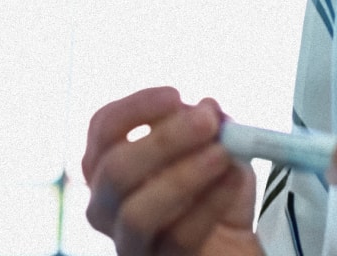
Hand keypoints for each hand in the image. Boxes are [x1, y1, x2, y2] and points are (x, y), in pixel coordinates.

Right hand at [82, 89, 262, 255]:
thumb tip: (208, 107)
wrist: (232, 248)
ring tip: (222, 155)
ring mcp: (129, 241)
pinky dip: (210, 204)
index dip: (136, 109)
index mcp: (110, 166)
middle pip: (115, 170)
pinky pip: (177, 238)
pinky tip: (234, 180)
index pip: (103, 130)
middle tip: (207, 122)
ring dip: (184, 176)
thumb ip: (209, 128)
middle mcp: (107, 206)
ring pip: (138, 212)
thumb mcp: (215, 152)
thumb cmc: (216, 198)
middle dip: (164, 140)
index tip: (175, 95)